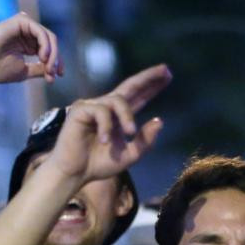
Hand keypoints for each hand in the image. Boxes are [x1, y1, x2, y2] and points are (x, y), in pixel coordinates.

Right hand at [0, 12, 62, 83]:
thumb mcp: (24, 71)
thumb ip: (39, 70)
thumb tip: (53, 72)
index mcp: (28, 45)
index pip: (50, 51)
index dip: (57, 63)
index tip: (58, 76)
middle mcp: (28, 34)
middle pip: (52, 43)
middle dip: (56, 59)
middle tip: (53, 73)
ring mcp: (24, 27)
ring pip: (49, 37)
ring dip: (52, 53)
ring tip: (47, 66)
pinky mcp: (20, 21)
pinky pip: (40, 31)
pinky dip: (45, 44)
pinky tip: (42, 56)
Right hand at [42, 65, 169, 183]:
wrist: (75, 173)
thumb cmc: (99, 164)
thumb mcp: (130, 154)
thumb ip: (145, 140)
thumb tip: (160, 121)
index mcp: (119, 116)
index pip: (139, 96)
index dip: (152, 86)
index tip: (168, 75)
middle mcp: (107, 107)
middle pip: (131, 86)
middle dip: (148, 78)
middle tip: (166, 70)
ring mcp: (93, 106)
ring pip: (118, 100)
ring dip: (127, 116)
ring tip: (130, 132)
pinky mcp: (80, 110)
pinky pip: (101, 111)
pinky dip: (106, 126)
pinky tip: (104, 141)